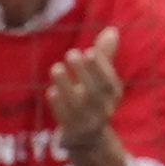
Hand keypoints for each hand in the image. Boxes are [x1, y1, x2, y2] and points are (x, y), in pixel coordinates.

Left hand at [46, 27, 125, 159]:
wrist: (88, 136)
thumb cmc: (93, 98)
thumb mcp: (101, 79)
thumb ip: (104, 56)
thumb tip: (111, 30)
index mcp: (113, 95)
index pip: (110, 81)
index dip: (101, 67)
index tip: (89, 51)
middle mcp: (103, 109)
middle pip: (96, 92)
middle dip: (84, 72)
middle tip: (71, 53)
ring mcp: (87, 121)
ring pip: (78, 105)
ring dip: (67, 85)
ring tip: (56, 67)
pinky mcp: (72, 131)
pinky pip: (65, 119)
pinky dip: (59, 105)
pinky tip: (51, 91)